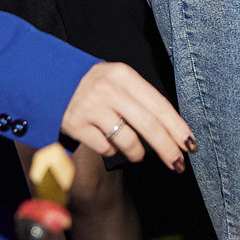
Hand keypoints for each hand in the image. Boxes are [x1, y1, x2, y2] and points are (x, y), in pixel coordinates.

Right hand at [61, 61, 192, 170]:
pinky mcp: (76, 125)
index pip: (159, 104)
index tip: (189, 144)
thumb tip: (171, 129)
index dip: (177, 127)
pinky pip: (106, 147)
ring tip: (138, 153)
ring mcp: (91, 108)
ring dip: (138, 153)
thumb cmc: (94, 84)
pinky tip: (110, 143)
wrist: (50, 80)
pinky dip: (112, 150)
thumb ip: (141, 98)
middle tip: (177, 163)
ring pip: (128, 140)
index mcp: (124, 75)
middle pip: (148, 125)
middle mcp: (109, 90)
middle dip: (167, 148)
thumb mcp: (118, 79)